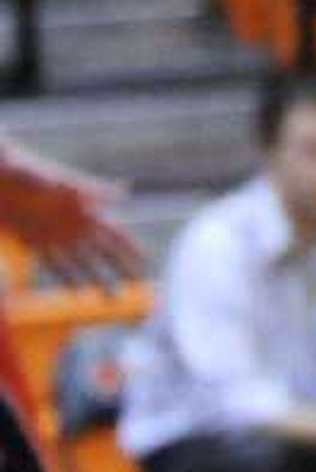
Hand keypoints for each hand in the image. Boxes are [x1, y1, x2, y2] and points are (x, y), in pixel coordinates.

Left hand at [0, 148, 144, 289]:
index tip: (146, 261)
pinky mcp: (36, 242)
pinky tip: (78, 292)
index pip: (114, 233)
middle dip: (121, 268)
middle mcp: (74, 224)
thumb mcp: (60, 180)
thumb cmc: (29, 172)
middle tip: (138, 286)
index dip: (131, 248)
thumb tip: (126, 193)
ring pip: (82, 263)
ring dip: (97, 280)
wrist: (0, 178)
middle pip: (103, 252)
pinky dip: (68, 279)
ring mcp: (56, 235)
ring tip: (112, 299)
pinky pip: (56, 265)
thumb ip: (90, 189)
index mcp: (85, 208)